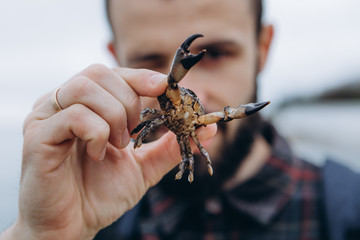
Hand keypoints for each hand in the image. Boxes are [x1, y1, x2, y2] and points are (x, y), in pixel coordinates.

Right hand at [2, 64, 215, 239]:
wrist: (72, 226)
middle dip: (128, 100)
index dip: (141, 76)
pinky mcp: (38, 136)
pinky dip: (97, 133)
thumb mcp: (143, 167)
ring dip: (113, 116)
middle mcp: (64, 104)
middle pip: (99, 72)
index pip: (114, 74)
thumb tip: (208, 128)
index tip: (166, 87)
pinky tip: (98, 154)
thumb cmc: (101, 194)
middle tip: (133, 132)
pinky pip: (73, 115)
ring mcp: (47, 117)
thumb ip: (170, 146)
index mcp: (87, 106)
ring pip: (86, 88)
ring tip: (118, 145)